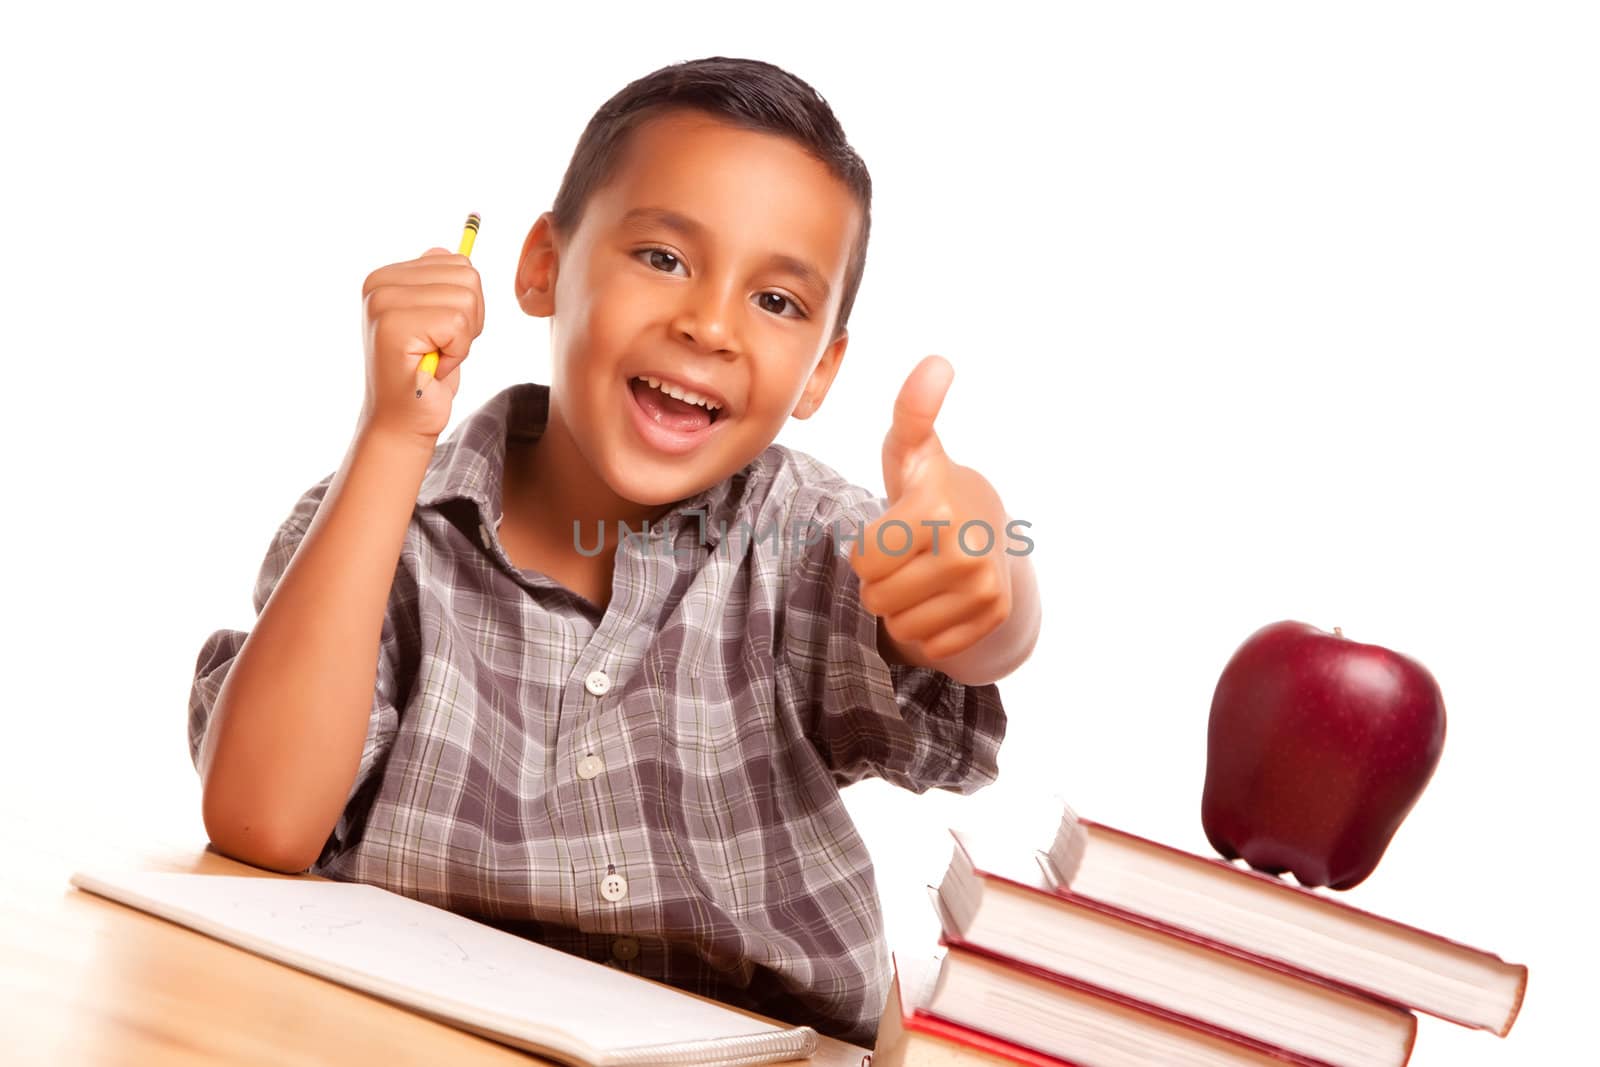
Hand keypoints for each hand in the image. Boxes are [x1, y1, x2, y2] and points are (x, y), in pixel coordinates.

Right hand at [357, 247, 483, 444]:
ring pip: (466, 299)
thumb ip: (437, 284)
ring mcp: (382, 303)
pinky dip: (457, 353)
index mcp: (386, 276)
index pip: (459, 263)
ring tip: (434, 356)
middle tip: (440, 348)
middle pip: (467, 277)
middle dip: (469, 320)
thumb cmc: (424, 374)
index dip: (466, 306)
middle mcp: (378, 284)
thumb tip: (447, 249)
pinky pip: (458, 324)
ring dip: (462, 338)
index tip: (439, 334)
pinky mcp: (393, 326)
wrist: (402, 421)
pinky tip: (432, 367)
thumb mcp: (436, 321)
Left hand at [852, 355, 1012, 661]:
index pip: (864, 561)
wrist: (988, 528)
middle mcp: (967, 550)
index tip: (890, 531)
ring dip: (901, 607)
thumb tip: (937, 361)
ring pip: (902, 626)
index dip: (867, 550)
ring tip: (921, 577)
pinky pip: (930, 645)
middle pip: (878, 597)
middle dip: (881, 582)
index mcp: (935, 509)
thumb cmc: (930, 487)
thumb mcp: (912, 450)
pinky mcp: (992, 616)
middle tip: (906, 557)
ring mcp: (984, 588)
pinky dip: (928, 629)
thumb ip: (912, 411)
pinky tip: (941, 598)